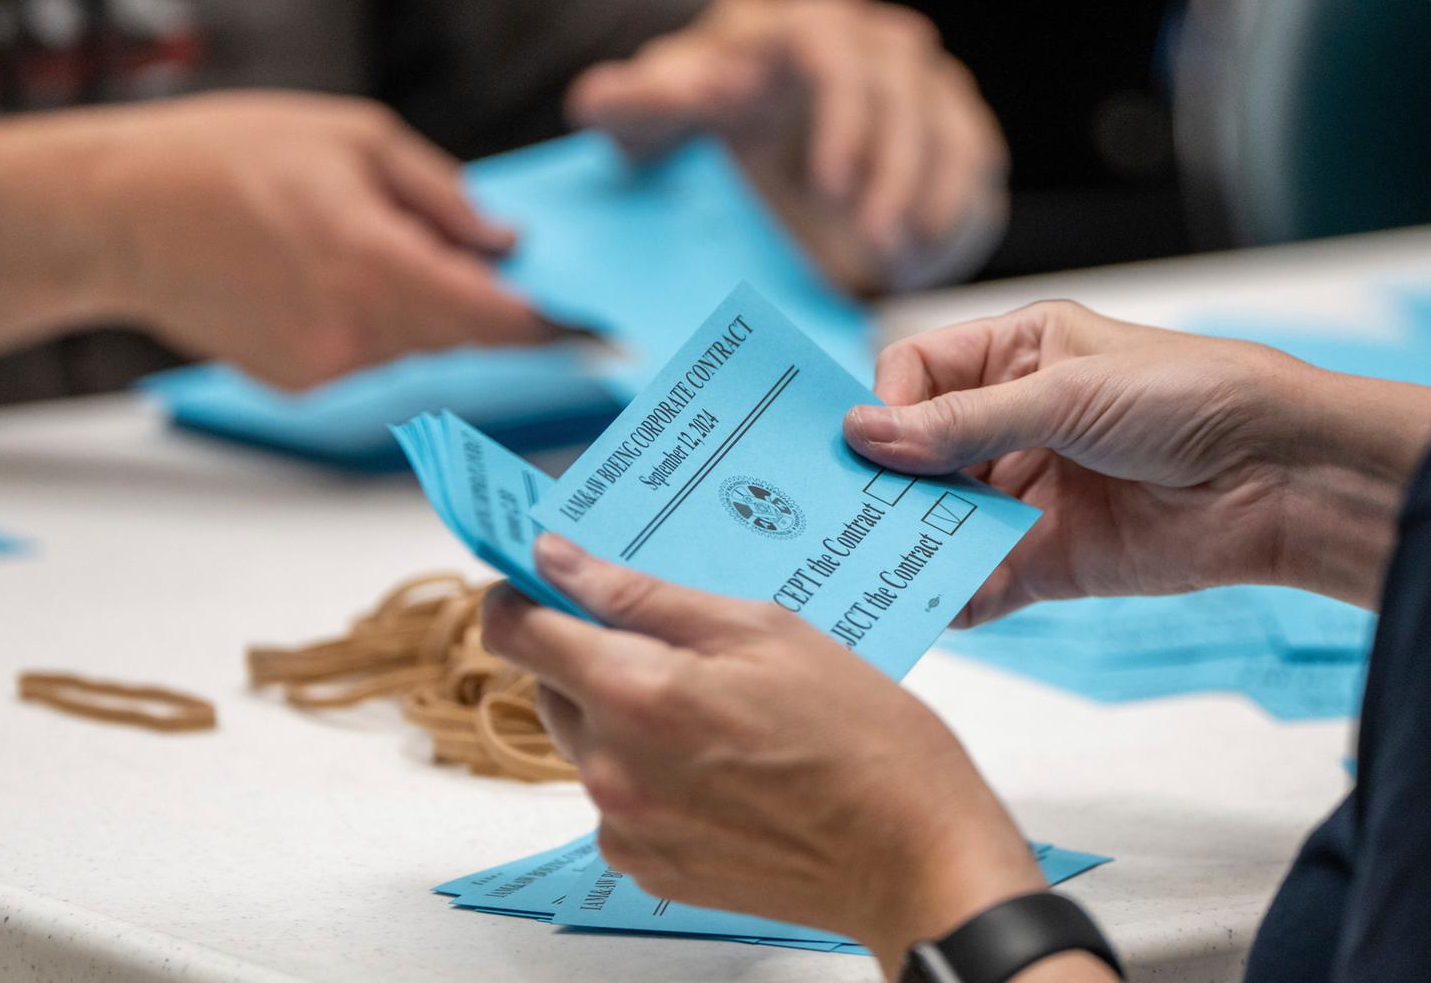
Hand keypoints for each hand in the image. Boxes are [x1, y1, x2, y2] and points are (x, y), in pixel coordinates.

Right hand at [0, 91, 556, 388]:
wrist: (115, 217)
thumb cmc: (226, 158)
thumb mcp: (353, 138)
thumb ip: (443, 197)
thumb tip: (508, 243)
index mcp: (375, 264)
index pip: (496, 319)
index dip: (555, 328)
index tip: (601, 331)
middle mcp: (357, 331)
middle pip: (468, 340)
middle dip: (499, 312)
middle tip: (525, 282)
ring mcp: (326, 368)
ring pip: (422, 349)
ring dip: (433, 313)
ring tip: (382, 249)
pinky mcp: (300, 385)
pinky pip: (374, 358)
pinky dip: (381, 326)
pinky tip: (333, 277)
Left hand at [481, 534, 1045, 970]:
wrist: (914, 857)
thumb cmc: (863, 740)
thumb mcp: (764, 630)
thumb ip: (645, 596)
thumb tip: (560, 562)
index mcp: (635, 694)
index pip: (515, 631)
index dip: (524, 594)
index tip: (549, 581)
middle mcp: (613, 769)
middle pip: (552, 686)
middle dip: (597, 654)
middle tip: (684, 648)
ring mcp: (627, 828)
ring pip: (589, 744)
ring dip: (630, 718)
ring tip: (726, 715)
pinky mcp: (649, 869)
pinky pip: (620, 801)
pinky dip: (654, 774)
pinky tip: (727, 767)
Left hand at [567, 0, 1006, 293]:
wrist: (749, 141)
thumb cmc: (702, 120)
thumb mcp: (653, 116)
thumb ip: (634, 104)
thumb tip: (634, 94)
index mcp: (801, 29)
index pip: (837, 54)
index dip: (842, 119)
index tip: (828, 185)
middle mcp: (873, 46)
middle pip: (904, 96)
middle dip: (893, 172)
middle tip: (871, 239)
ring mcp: (922, 87)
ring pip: (947, 131)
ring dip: (928, 199)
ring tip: (895, 258)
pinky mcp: (951, 132)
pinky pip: (971, 165)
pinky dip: (951, 214)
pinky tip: (918, 260)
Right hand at [842, 301, 1430, 616]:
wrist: (1280, 476)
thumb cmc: (1191, 396)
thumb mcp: (1068, 393)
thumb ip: (965, 421)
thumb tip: (865, 433)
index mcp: (1017, 354)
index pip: (918, 371)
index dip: (889, 404)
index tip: (869, 443)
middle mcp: (1013, 422)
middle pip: (918, 452)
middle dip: (885, 480)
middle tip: (841, 510)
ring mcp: (1027, 493)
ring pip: (940, 519)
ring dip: (909, 540)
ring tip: (873, 560)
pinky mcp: (1048, 560)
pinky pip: (981, 580)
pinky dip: (953, 593)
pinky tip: (933, 601)